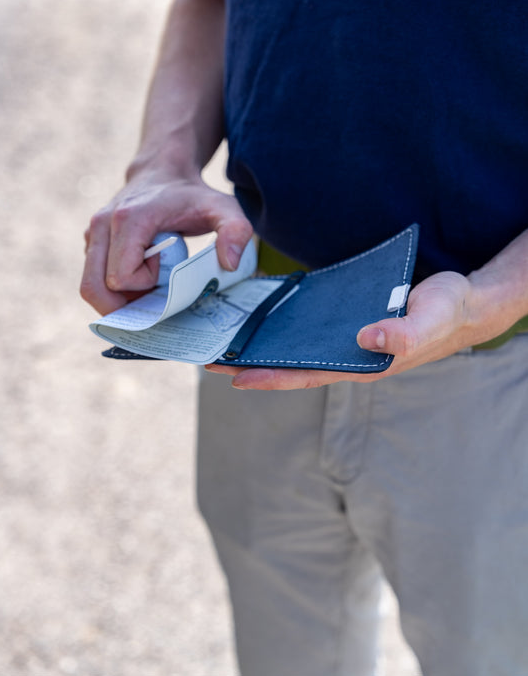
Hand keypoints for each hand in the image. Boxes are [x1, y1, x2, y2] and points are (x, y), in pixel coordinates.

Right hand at [80, 169, 251, 314]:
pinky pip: (92, 279)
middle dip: (126, 303)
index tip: (168, 266)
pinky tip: (140, 277)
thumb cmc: (193, 195)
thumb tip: (230, 265)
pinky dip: (113, 290)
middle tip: (155, 291)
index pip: (123, 277)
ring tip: (148, 285)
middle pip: (96, 289)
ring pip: (90, 287)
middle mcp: (101, 225)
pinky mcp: (91, 241)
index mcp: (128, 219)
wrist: (164, 171)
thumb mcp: (224, 209)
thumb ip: (236, 231)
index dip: (147, 284)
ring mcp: (92, 234)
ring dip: (118, 299)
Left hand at [206, 271, 485, 389]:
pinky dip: (286, 322)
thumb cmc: (449, 312)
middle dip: (253, 362)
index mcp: (364, 363)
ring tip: (227, 335)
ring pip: (298, 345)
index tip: (231, 375)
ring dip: (264, 343)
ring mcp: (348, 340)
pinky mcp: (350, 321)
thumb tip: (366, 337)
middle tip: (210, 356)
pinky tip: (265, 311)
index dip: (269, 376)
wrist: (466, 299)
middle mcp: (350, 355)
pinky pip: (310, 325)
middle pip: (292, 363)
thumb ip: (404, 332)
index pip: (307, 374)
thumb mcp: (431, 319)